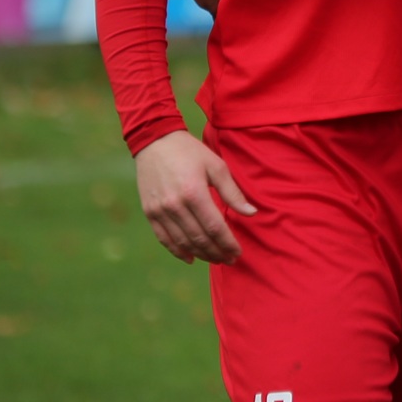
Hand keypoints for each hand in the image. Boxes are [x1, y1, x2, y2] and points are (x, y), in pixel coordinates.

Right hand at [133, 130, 255, 264]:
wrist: (155, 142)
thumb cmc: (190, 152)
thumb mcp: (216, 166)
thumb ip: (233, 192)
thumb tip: (251, 213)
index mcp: (194, 192)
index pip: (214, 227)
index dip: (227, 243)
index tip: (238, 252)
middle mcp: (175, 205)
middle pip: (199, 239)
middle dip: (217, 252)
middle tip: (229, 259)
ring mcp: (160, 211)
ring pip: (182, 242)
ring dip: (201, 254)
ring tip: (215, 259)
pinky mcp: (150, 212)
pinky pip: (164, 239)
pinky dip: (177, 251)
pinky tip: (191, 258)